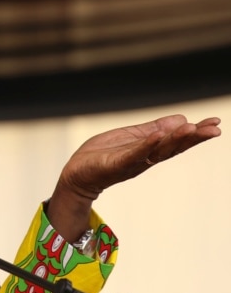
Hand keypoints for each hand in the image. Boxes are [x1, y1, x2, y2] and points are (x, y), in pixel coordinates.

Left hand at [47, 114, 220, 241]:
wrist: (77, 173)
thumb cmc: (102, 155)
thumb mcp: (131, 137)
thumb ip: (154, 129)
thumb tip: (182, 119)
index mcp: (149, 150)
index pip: (176, 141)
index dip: (196, 133)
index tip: (215, 123)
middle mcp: (144, 158)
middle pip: (173, 147)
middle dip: (193, 138)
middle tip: (214, 129)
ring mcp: (130, 162)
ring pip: (157, 151)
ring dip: (174, 140)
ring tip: (192, 128)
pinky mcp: (115, 164)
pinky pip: (132, 154)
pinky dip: (145, 145)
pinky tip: (157, 136)